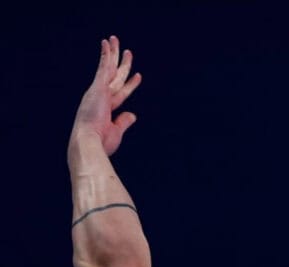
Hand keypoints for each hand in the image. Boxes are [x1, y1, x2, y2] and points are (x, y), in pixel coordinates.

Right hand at [70, 35, 140, 156]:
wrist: (88, 142)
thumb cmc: (100, 142)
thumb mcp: (116, 131)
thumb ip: (124, 121)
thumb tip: (133, 115)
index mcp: (105, 109)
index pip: (120, 93)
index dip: (130, 85)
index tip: (138, 76)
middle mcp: (100, 97)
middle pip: (115, 77)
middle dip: (122, 65)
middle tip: (128, 52)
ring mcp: (98, 91)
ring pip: (109, 68)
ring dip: (113, 54)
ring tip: (116, 40)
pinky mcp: (98, 87)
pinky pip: (103, 68)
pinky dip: (106, 56)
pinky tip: (107, 44)